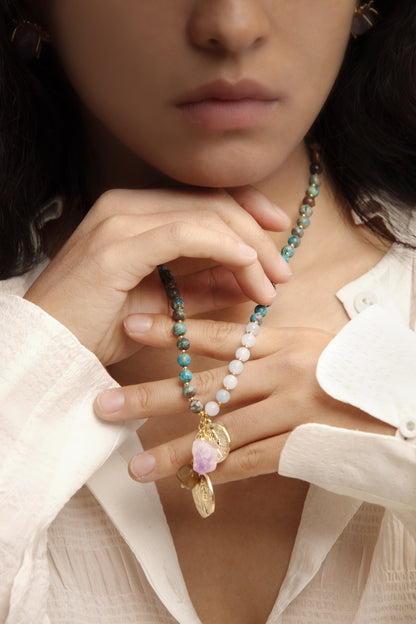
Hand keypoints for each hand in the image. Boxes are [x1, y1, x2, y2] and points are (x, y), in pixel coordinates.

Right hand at [24, 186, 291, 363]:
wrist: (49, 352)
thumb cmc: (97, 330)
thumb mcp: (162, 305)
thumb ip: (202, 286)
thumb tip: (246, 278)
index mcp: (133, 213)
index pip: (202, 199)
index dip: (247, 210)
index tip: (277, 234)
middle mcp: (126, 206)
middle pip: (211, 204)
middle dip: (256, 234)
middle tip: (282, 270)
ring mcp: (120, 221)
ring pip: (205, 216)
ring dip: (248, 247)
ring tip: (272, 282)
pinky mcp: (118, 245)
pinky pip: (186, 233)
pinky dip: (224, 248)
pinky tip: (247, 269)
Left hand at [94, 314, 394, 482]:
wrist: (402, 407)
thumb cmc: (355, 372)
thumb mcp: (315, 344)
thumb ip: (271, 346)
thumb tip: (227, 347)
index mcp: (284, 341)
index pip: (218, 335)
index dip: (174, 330)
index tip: (132, 324)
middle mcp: (283, 372)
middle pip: (206, 387)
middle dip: (151, 397)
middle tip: (106, 404)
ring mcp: (293, 410)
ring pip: (221, 433)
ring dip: (175, 451)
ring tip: (134, 465)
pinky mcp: (304, 446)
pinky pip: (252, 463)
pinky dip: (219, 474)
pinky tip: (188, 483)